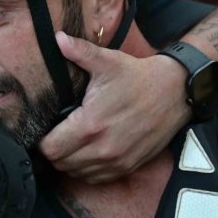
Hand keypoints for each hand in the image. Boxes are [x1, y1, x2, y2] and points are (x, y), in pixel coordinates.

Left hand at [38, 31, 191, 182]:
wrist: (175, 92)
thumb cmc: (138, 76)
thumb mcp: (107, 61)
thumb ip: (79, 52)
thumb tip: (57, 38)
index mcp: (90, 124)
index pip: (50, 148)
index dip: (42, 140)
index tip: (46, 129)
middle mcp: (102, 149)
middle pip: (59, 163)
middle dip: (53, 150)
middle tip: (57, 134)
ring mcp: (116, 161)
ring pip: (76, 173)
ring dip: (69, 161)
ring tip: (72, 143)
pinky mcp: (128, 167)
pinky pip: (96, 178)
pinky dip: (87, 170)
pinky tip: (89, 152)